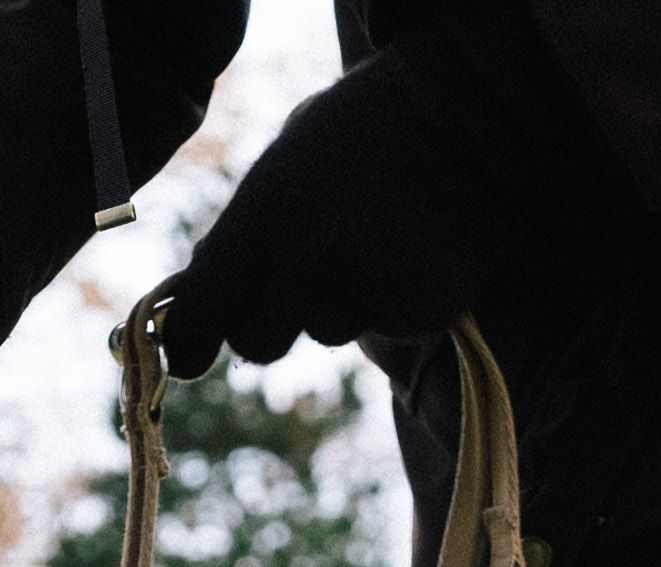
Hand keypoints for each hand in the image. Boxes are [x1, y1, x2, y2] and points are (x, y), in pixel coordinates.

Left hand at [155, 54, 502, 377]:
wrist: (474, 115)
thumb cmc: (361, 133)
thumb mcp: (284, 160)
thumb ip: (240, 230)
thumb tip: (194, 301)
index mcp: (270, 212)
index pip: (204, 308)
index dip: (189, 339)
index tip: (185, 357)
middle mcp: (315, 261)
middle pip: (258, 343)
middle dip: (265, 320)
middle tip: (294, 275)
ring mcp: (372, 291)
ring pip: (326, 330)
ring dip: (334, 302)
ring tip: (369, 237)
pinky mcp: (422, 311)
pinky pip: (382, 325)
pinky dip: (386, 298)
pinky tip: (405, 248)